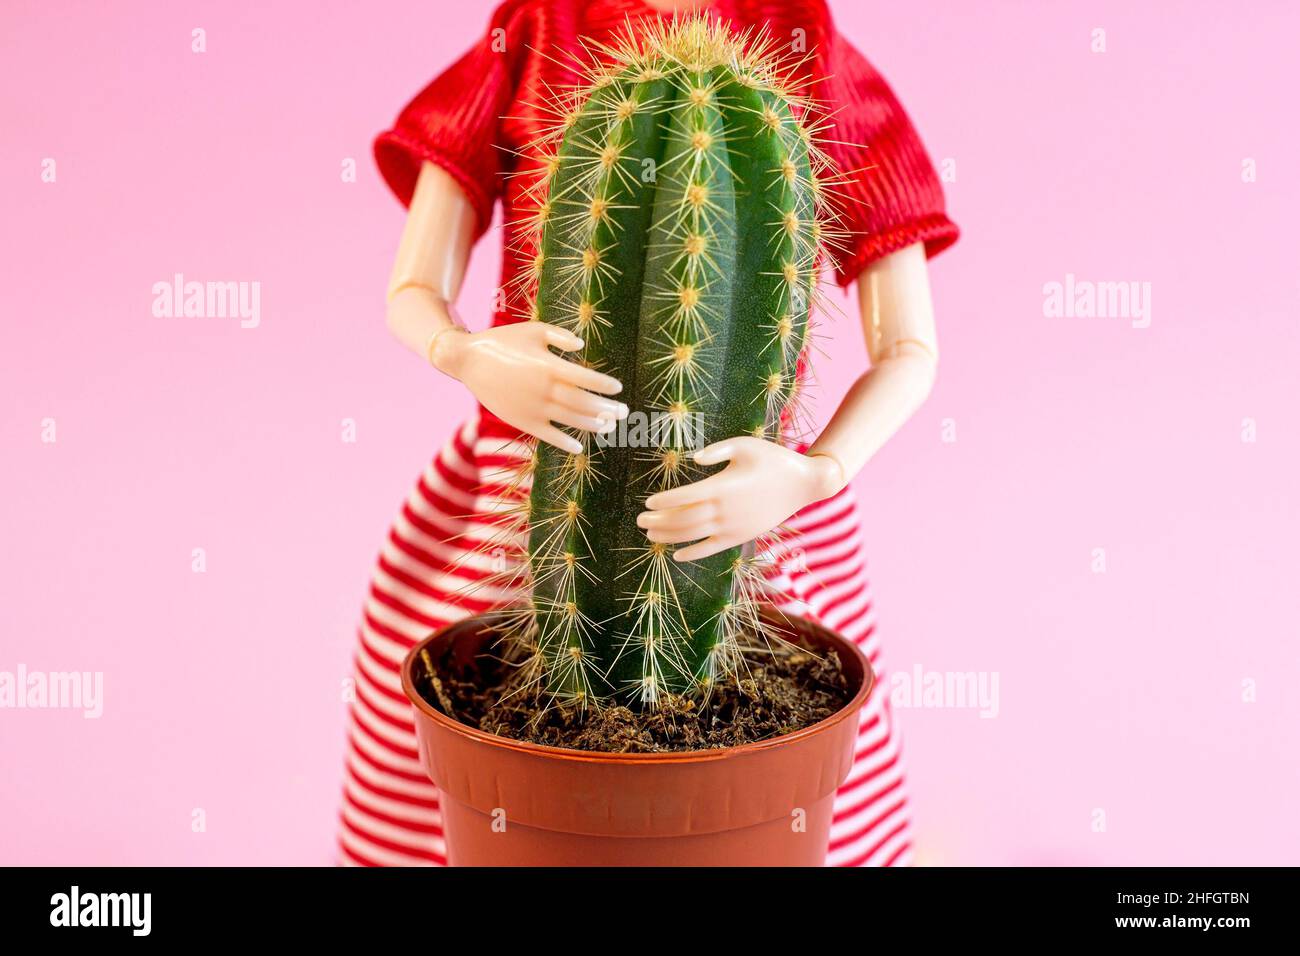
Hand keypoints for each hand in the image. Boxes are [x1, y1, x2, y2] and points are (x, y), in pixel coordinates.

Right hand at [433, 322, 626, 453]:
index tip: (618, 388)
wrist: (468, 360)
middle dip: (606, 408)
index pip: (585, 378)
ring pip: (570, 420)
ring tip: (609, 426)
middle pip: (583, 403)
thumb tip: (582, 346)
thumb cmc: (504, 341)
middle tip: (624, 412)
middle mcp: (543, 389)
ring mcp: (533, 408)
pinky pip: (548, 435)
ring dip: (592, 424)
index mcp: (548, 366)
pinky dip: (565, 443)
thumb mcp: (533, 330)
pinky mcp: (522, 421)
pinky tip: (579, 447)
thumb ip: (560, 337)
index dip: (604, 384)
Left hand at [636, 437, 845, 561]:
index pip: (684, 498)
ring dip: (669, 536)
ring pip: (693, 535)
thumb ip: (717, 451)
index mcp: (722, 486)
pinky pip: (711, 548)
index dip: (664, 501)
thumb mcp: (745, 445)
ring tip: (650, 535)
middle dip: (659, 521)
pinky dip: (692, 553)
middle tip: (640, 521)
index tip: (648, 503)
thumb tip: (693, 459)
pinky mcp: (740, 536)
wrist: (804, 483)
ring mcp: (732, 526)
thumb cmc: (773, 458)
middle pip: (683, 519)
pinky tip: (677, 554)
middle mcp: (725, 510)